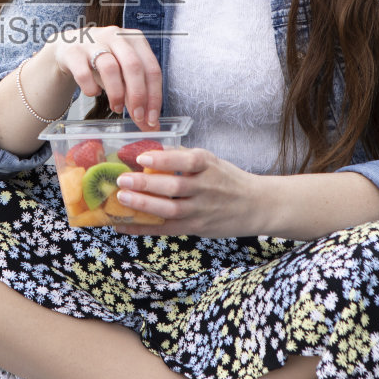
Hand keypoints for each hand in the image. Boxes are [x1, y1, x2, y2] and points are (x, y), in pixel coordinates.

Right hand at [43, 24, 162, 129]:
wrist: (68, 49)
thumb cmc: (102, 63)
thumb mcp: (122, 76)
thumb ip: (136, 98)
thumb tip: (151, 126)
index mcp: (135, 40)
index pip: (152, 69)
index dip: (154, 96)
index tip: (152, 119)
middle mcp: (116, 36)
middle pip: (133, 66)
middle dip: (138, 95)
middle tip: (137, 116)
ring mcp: (93, 41)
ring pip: (110, 68)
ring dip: (116, 93)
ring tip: (116, 108)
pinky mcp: (73, 51)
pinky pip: (84, 73)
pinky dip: (90, 88)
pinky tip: (93, 93)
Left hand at [107, 147, 265, 236]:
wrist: (256, 205)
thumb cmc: (228, 180)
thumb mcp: (212, 161)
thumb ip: (184, 156)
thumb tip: (153, 149)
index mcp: (209, 166)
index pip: (187, 160)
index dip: (164, 159)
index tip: (142, 157)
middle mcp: (206, 188)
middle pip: (174, 187)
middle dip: (146, 183)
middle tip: (123, 179)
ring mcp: (201, 210)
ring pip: (169, 210)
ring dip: (143, 205)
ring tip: (122, 198)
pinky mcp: (196, 227)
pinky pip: (166, 228)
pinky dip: (143, 228)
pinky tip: (123, 225)